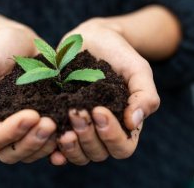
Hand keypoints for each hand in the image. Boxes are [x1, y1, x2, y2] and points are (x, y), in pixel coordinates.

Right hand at [0, 27, 57, 163]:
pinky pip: (50, 146)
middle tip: (50, 123)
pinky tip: (71, 134)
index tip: (31, 115)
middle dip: (31, 142)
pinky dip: (60, 146)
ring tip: (61, 125)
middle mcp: (3, 130)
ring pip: (31, 153)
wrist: (23, 42)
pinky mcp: (43, 126)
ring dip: (45, 145)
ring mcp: (24, 131)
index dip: (10, 132)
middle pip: (11, 153)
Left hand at [50, 18, 159, 165]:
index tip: (99, 110)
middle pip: (98, 153)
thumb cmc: (119, 54)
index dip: (111, 135)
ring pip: (78, 154)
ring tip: (62, 128)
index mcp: (125, 126)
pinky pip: (57, 146)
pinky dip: (54, 149)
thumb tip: (134, 122)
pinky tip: (48, 137)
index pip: (122, 147)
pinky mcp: (61, 122)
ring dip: (70, 146)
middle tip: (75, 111)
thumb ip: (145, 95)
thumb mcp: (138, 69)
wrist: (92, 38)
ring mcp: (81, 130)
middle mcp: (102, 133)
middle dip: (87, 136)